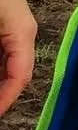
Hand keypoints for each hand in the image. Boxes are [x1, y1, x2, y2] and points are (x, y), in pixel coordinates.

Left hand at [0, 0, 36, 115]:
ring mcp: (14, 33)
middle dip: (0, 95)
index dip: (4, 100)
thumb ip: (1, 53)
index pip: (19, 77)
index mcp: (22, 36)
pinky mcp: (5, 29)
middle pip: (13, 76)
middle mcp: (22, 37)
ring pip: (8, 67)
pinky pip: (4, 56)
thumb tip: (1, 76)